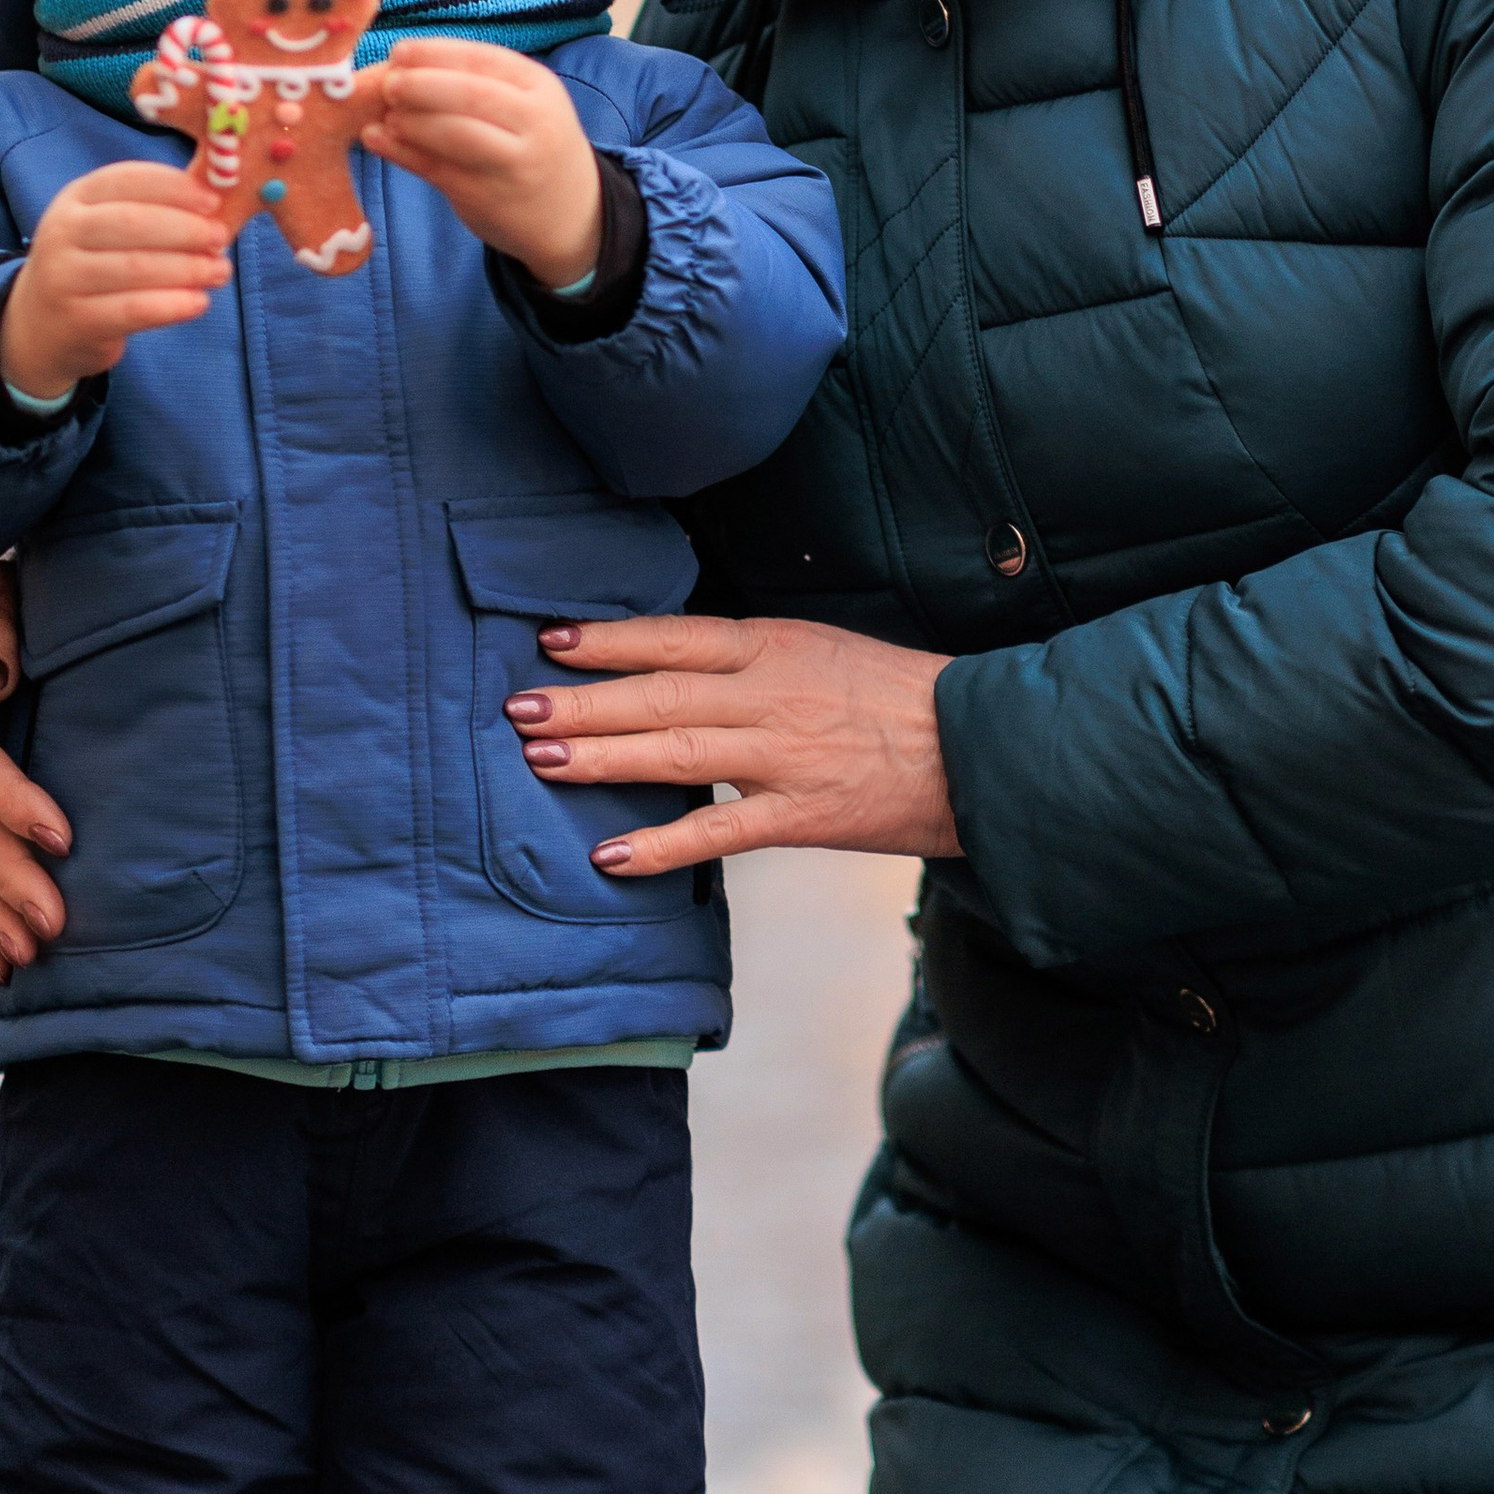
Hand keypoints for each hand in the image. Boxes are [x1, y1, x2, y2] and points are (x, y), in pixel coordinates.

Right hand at [0, 159, 230, 396]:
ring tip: (220, 272)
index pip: (127, 179)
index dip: (174, 188)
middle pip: (133, 222)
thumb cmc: (92, 266)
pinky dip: (172, 306)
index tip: (213, 202)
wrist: (40, 326)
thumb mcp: (105, 227)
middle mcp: (62, 231)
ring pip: (136, 267)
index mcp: (76, 198)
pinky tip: (199, 303)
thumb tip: (216, 199)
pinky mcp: (76, 319)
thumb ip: (150, 209)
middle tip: (221, 239)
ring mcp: (63, 277)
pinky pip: (133, 310)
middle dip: (186, 229)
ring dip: (187, 269)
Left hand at [358, 36, 603, 286]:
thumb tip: (400, 66)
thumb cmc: (532, 146)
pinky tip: (376, 139)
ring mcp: (515, 163)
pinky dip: (401, 153)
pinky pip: (439, 171)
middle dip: (420, 85)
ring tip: (385, 115)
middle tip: (387, 84)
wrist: (572, 214)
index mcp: (539, 86)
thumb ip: (475, 84)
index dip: (435, 53)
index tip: (399, 52)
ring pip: (456, 134)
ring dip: (411, 121)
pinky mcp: (490, 198)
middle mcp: (534, 121)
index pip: (482, 59)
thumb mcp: (524, 105)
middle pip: (470, 94)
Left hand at [503, 612, 960, 874]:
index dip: (610, 640)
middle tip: (517, 707)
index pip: (675, 636)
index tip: (550, 640)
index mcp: (775, 645)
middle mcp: (771, 694)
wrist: (975, 748)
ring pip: (677, 752)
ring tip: (540, 760)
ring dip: (603, 758)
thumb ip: (747, 659)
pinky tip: (609, 857)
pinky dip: (661, 845)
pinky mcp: (802, 816)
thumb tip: (666, 668)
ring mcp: (784, 756)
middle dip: (584, 701)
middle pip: (661, 692)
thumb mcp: (819, 650)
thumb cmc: (894, 696)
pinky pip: (719, 833)